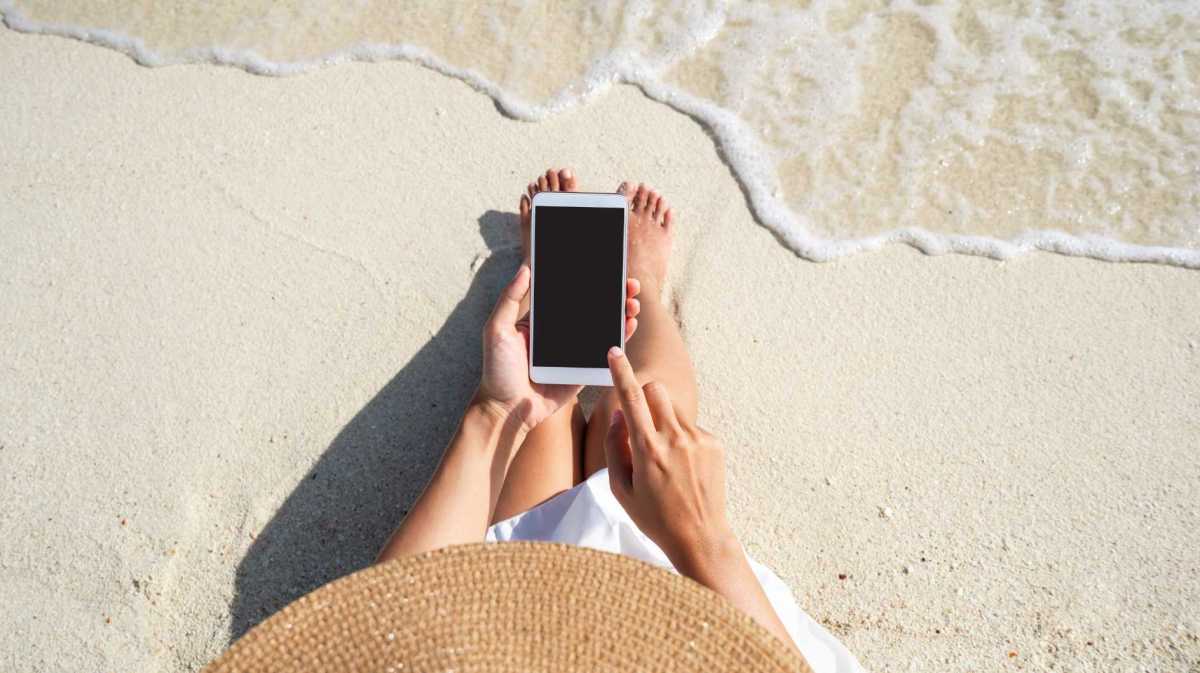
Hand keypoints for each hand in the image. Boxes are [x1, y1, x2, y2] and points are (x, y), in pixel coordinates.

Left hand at [477, 265, 640, 430]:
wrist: (506, 410)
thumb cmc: (496, 370)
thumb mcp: (496, 330)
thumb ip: (509, 299)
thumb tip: (525, 268)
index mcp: (543, 320)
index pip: (570, 294)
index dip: (589, 280)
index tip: (606, 267)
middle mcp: (561, 333)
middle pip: (593, 308)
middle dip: (613, 294)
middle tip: (629, 284)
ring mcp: (574, 352)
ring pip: (603, 328)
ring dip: (621, 313)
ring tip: (633, 303)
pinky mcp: (583, 371)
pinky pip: (605, 353)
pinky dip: (619, 339)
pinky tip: (629, 325)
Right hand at [603, 347, 734, 565]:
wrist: (700, 536)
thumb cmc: (654, 517)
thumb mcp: (620, 489)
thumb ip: (614, 447)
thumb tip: (618, 415)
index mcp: (647, 450)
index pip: (631, 398)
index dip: (621, 371)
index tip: (614, 350)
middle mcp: (675, 439)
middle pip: (656, 390)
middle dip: (645, 397)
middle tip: (641, 424)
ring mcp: (698, 440)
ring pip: (674, 408)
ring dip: (663, 421)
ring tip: (665, 457)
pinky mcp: (714, 444)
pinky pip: (691, 427)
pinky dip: (682, 438)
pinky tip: (684, 468)